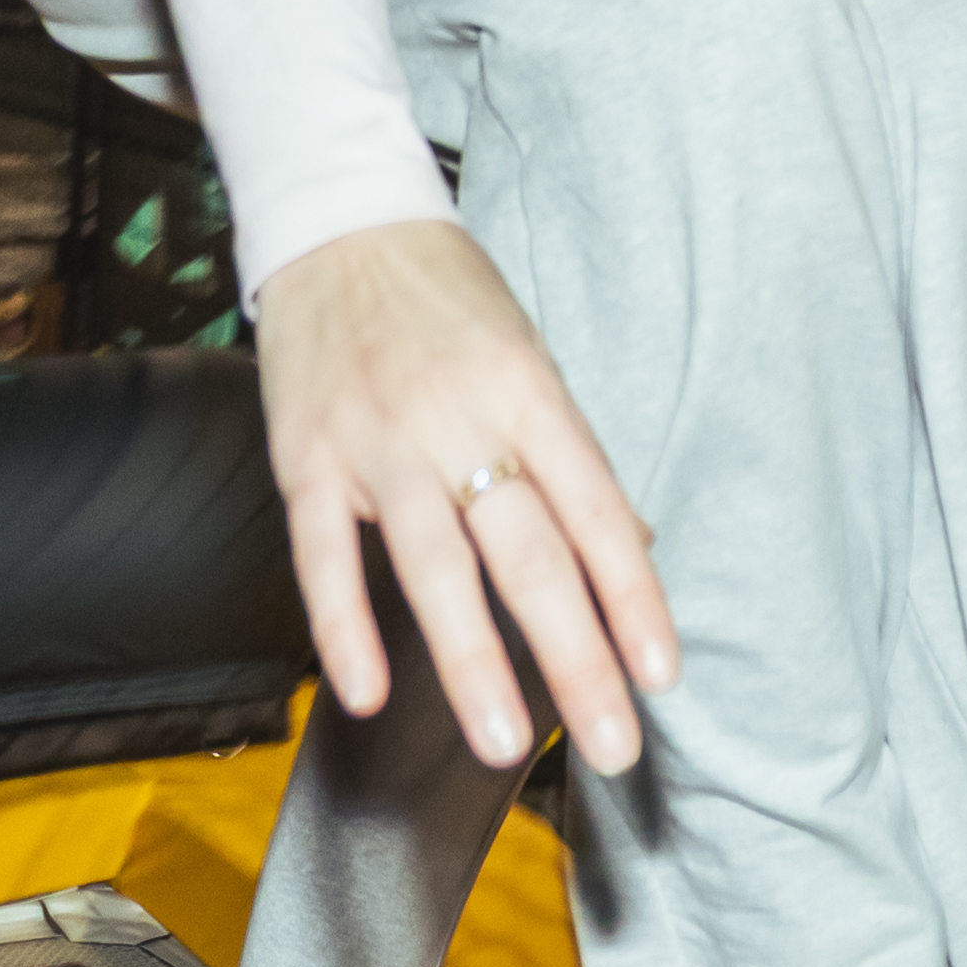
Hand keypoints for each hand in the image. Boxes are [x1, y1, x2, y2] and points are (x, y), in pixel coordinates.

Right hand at [248, 218, 679, 774]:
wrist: (339, 221)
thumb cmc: (448, 300)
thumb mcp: (530, 359)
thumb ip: (568, 460)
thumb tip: (629, 552)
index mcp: (529, 393)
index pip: (596, 513)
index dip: (633, 599)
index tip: (661, 676)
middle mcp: (458, 420)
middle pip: (529, 554)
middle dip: (576, 658)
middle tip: (613, 745)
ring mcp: (378, 441)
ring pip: (433, 567)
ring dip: (472, 661)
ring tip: (507, 745)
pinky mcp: (306, 457)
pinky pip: (324, 555)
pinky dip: (344, 626)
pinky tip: (366, 693)